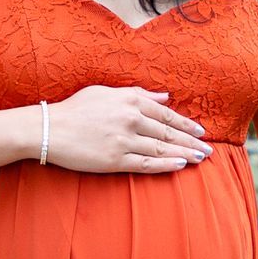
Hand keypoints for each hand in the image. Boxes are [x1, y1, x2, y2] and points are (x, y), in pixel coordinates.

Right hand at [43, 85, 209, 175]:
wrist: (48, 129)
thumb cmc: (76, 109)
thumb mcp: (106, 92)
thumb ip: (138, 94)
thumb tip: (164, 96)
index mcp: (130, 101)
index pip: (166, 115)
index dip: (186, 124)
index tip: (201, 131)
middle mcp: (131, 120)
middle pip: (169, 134)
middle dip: (191, 141)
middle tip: (208, 150)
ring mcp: (124, 141)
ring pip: (162, 149)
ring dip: (184, 154)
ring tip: (200, 158)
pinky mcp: (115, 160)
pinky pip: (146, 164)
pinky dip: (165, 166)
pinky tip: (180, 166)